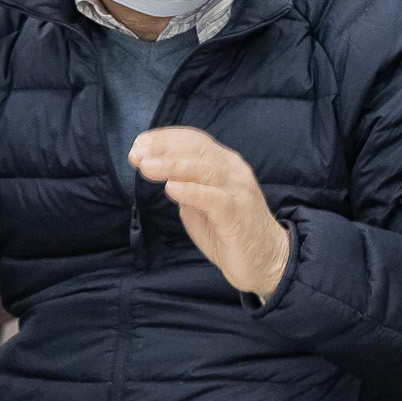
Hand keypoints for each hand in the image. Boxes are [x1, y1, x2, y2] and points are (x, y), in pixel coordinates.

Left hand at [129, 127, 289, 298]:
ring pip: (204, 169)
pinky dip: (191, 191)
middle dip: (163, 148)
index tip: (139, 144)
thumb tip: (165, 178)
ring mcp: (237, 190)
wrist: (265, 261)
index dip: (165, 139)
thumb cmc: (229, 234)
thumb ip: (186, 189)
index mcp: (224, 164)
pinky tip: (171, 189)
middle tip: (136, 153)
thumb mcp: (201, 207)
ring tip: (147, 166)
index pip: (194, 140)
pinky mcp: (238, 213)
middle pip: (197, 149)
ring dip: (172, 165)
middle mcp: (233, 170)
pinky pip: (214, 198)